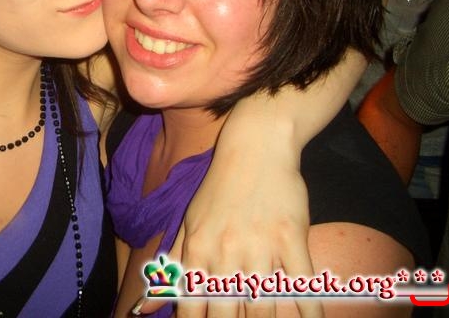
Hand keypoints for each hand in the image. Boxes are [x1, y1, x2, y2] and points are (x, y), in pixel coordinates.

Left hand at [133, 127, 319, 317]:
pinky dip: (308, 310)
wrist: (255, 146)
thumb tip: (140, 310)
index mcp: (198, 249)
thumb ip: (173, 269)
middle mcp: (225, 251)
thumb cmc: (220, 189)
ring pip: (263, 306)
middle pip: (227, 313)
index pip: (191, 306)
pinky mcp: (291, 238)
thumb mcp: (190, 224)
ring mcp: (260, 246)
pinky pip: (301, 285)